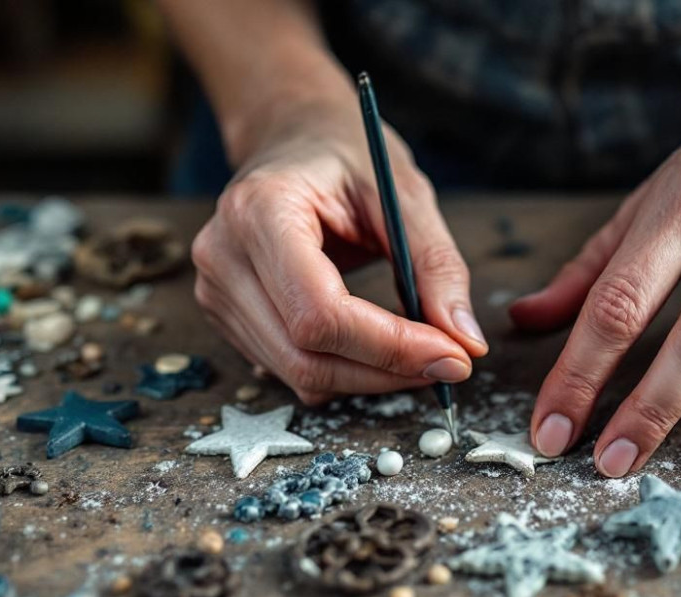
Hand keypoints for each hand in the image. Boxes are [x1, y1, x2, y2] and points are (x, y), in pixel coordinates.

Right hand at [191, 99, 487, 404]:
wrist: (293, 135)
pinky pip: (290, 369)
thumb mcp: (405, 194)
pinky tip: (377, 343)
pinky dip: (344, 370)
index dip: (390, 347)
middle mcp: (222, 256)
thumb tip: (466, 343)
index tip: (452, 357)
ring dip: (370, 377)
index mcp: (259, 211)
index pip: (320, 314)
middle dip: (387, 371)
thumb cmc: (347, 154)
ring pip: (300, 374)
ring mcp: (214, 289)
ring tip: (419, 349)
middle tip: (450, 361)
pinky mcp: (224, 314)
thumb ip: (438, 267)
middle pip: (307, 356)